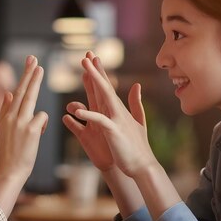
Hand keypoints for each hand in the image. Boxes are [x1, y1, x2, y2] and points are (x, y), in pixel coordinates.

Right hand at [0, 56, 47, 180]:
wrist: (9, 172)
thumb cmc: (9, 153)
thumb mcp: (3, 131)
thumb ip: (6, 111)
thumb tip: (8, 93)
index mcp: (4, 118)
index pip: (15, 93)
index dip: (23, 78)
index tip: (29, 64)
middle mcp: (10, 117)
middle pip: (22, 90)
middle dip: (28, 72)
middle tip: (35, 59)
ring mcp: (20, 123)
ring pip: (30, 97)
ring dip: (35, 82)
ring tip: (39, 67)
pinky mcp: (30, 130)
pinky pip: (42, 117)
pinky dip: (43, 123)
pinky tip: (39, 132)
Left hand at [70, 53, 156, 178]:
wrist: (143, 165)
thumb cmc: (137, 146)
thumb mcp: (137, 121)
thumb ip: (135, 103)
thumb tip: (137, 85)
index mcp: (119, 109)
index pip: (108, 87)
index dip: (100, 72)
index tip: (93, 58)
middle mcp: (118, 111)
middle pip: (105, 86)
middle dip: (95, 70)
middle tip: (86, 55)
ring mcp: (116, 120)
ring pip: (104, 96)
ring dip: (95, 82)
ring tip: (85, 69)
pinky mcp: (113, 132)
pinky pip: (100, 121)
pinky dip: (89, 115)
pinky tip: (77, 111)